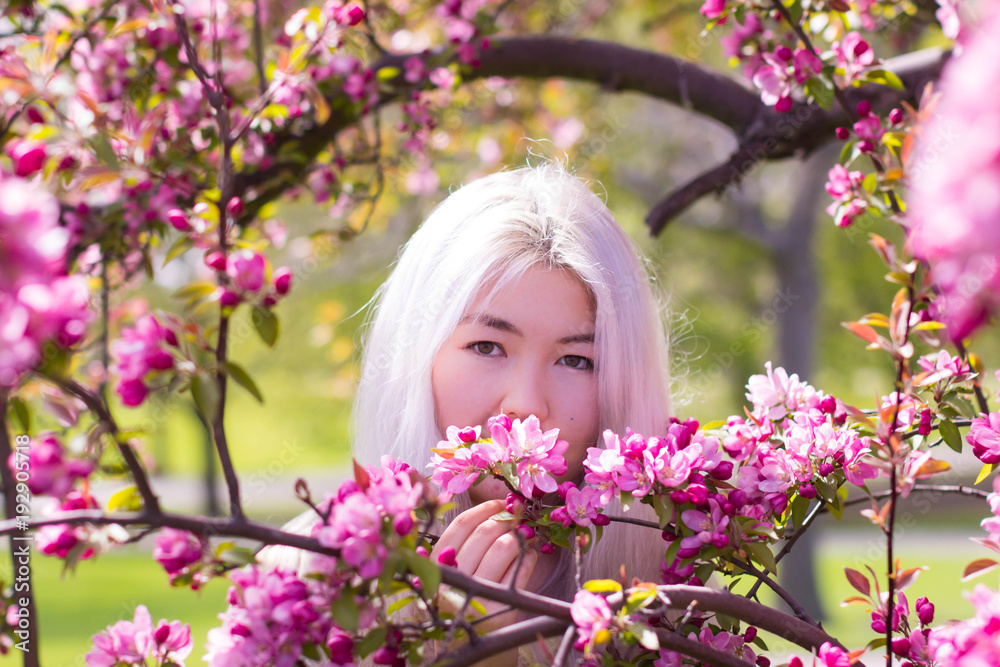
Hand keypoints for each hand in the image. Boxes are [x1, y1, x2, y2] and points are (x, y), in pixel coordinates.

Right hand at [431, 499, 538, 633]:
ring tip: (523, 536)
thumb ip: (464, 545)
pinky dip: (529, 556)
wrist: (477, 653)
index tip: (500, 502)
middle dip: (506, 518)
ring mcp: (475, 598)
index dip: (483, 508)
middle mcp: (451, 583)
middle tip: (517, 515)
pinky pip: (521, 569)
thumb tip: (498, 504)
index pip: (460, 526)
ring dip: (519, 536)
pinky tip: (528, 555)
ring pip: (504, 546)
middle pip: (484, 532)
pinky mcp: (500, 612)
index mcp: (434, 569)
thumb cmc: (466, 606)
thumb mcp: (454, 576)